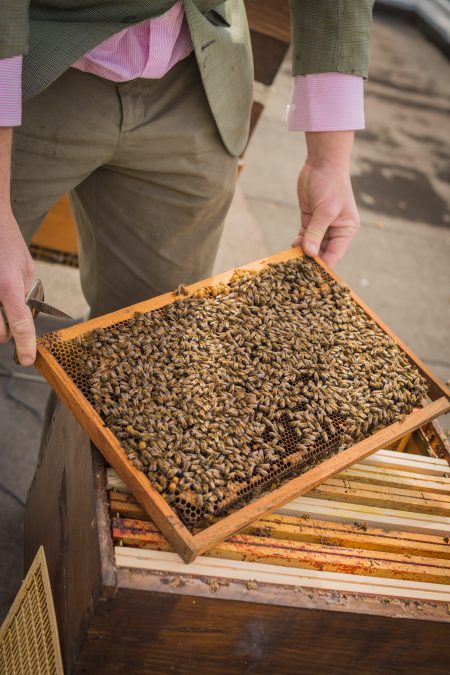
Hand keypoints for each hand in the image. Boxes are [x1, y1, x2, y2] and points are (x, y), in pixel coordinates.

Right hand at [0, 207, 35, 364]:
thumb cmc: (5, 241)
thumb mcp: (25, 266)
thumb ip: (26, 293)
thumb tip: (27, 316)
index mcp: (8, 286)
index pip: (20, 324)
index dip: (26, 345)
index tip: (27, 359)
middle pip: (0, 334)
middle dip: (8, 331)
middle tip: (11, 314)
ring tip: (1, 300)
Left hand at [292, 131, 359, 267]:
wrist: (322, 163)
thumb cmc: (330, 185)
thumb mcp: (325, 210)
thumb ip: (316, 232)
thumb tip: (311, 254)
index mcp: (346, 230)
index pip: (335, 254)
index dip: (324, 266)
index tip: (312, 278)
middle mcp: (335, 231)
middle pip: (323, 252)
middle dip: (311, 261)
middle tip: (297, 272)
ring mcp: (322, 226)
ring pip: (312, 246)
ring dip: (302, 253)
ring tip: (292, 262)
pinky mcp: (310, 220)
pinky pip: (304, 237)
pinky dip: (298, 243)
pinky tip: (292, 247)